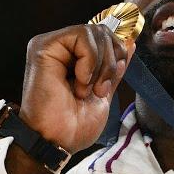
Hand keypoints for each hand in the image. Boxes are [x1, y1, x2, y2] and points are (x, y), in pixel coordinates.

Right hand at [18, 24, 135, 153]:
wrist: (58, 142)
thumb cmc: (75, 125)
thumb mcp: (104, 91)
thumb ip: (114, 66)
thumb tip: (130, 42)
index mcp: (74, 57)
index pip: (105, 36)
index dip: (117, 55)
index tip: (108, 85)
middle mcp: (62, 47)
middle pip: (102, 31)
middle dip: (110, 62)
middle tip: (100, 89)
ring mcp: (52, 45)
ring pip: (94, 32)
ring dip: (100, 65)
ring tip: (87, 90)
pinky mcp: (44, 47)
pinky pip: (81, 36)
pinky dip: (89, 61)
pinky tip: (79, 82)